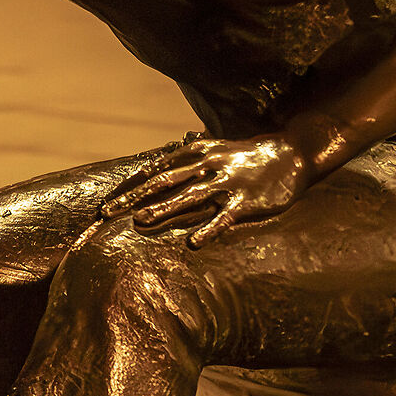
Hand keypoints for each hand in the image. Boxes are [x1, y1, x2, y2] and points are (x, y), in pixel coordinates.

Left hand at [100, 134, 316, 247]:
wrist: (291, 153)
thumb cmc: (242, 158)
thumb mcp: (209, 152)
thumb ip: (181, 163)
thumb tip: (147, 176)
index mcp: (194, 153)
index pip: (153, 170)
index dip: (127, 186)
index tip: (104, 202)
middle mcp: (206, 165)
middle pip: (162, 181)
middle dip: (132, 197)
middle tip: (106, 212)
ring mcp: (226, 182)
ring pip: (189, 195)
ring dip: (164, 207)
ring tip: (140, 220)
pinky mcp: (246, 200)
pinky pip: (225, 217)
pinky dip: (209, 229)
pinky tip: (193, 243)